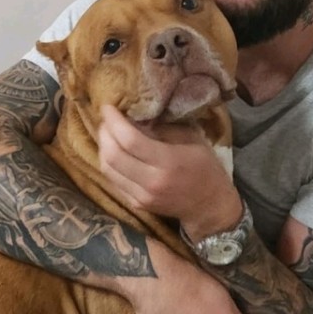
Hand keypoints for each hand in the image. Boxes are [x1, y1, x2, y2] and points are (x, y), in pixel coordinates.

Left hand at [98, 105, 240, 234]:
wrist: (209, 207)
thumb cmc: (204, 167)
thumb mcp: (190, 139)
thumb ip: (161, 128)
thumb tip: (134, 117)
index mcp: (168, 162)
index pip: (130, 140)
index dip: (114, 121)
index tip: (108, 106)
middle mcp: (151, 181)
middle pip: (113, 155)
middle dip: (104, 132)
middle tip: (107, 119)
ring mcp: (141, 197)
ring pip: (107, 169)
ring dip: (103, 147)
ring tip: (108, 133)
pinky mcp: (136, 204)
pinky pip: (113, 180)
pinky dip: (109, 163)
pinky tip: (114, 151)